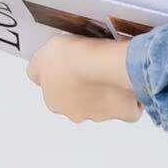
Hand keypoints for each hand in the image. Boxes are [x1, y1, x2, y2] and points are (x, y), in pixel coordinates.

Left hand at [26, 35, 143, 123]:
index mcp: (54, 102)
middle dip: (87, 89)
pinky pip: (129, 109)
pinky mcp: (125, 113)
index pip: (56, 93)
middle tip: (94, 68)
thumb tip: (36, 72)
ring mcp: (102, 114)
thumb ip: (38, 67)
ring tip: (113, 71)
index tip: (73, 64)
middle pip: (80, 102)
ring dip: (108, 92)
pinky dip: (131, 100)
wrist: (104, 63)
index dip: (65, 78)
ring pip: (105, 106)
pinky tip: (130, 85)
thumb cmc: (75, 59)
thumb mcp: (44, 53)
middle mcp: (76, 113)